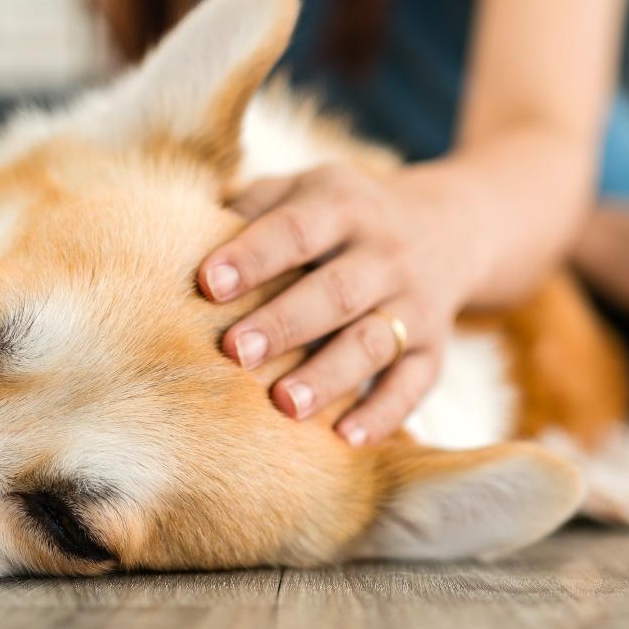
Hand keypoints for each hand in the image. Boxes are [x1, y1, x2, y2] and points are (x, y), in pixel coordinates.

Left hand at [199, 165, 484, 445]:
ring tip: (284, 405)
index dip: (254, 255)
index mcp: (344, 205)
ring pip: (373, 341)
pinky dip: (384, 414)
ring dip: (329, 375)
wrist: (450, 226)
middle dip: (285, 322)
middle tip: (234, 351)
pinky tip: (345, 438)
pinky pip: (413, 384)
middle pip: (336, 290)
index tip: (208, 284)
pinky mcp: (434, 348)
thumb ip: (252, 208)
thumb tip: (178, 233)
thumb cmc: (341, 216)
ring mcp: (415, 303)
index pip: (296, 229)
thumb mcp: (304, 190)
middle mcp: (385, 253)